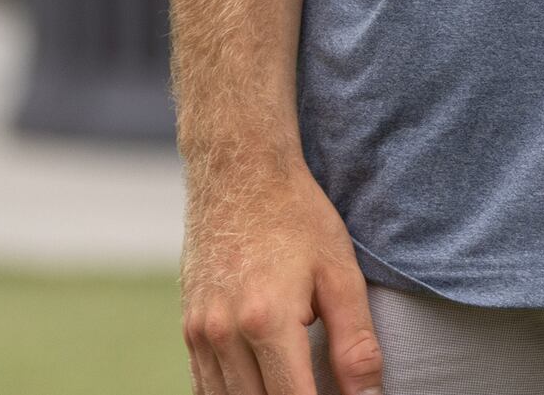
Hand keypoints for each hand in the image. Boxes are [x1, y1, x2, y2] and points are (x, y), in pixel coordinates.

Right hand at [180, 152, 376, 394]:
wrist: (237, 170)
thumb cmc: (295, 215)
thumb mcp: (339, 273)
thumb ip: (355, 343)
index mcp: (266, 320)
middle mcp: (223, 332)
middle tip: (322, 389)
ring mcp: (199, 332)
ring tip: (295, 384)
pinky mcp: (188, 328)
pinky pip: (205, 388)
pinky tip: (262, 387)